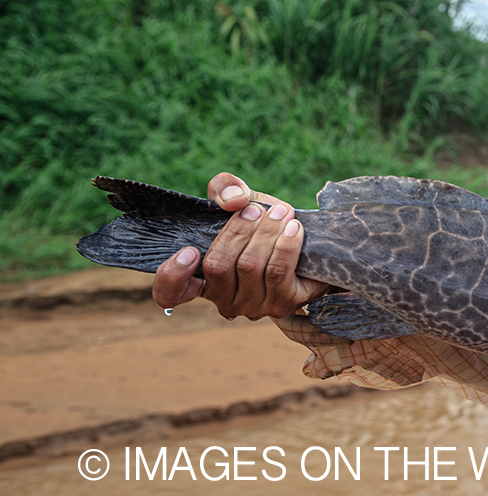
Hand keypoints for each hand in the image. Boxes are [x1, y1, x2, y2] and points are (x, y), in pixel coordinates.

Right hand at [152, 172, 328, 319]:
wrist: (310, 245)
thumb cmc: (264, 225)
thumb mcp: (240, 200)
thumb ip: (225, 189)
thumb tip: (233, 200)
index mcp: (202, 279)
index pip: (170, 294)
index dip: (172, 276)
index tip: (189, 250)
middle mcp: (223, 299)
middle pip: (219, 266)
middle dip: (239, 231)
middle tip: (257, 209)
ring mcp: (252, 307)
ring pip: (250, 267)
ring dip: (267, 233)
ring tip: (281, 212)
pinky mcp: (282, 305)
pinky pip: (278, 273)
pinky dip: (285, 245)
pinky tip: (293, 228)